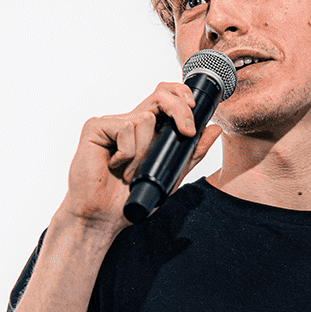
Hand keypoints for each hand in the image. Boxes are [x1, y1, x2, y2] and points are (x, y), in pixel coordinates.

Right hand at [59, 82, 222, 234]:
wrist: (103, 217)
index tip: (194, 108)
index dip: (180, 94)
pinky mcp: (96, 127)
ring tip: (130, 173)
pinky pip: (125, 128)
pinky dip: (127, 153)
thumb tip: (215, 128)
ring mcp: (111, 123)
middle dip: (179, 109)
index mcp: (146, 131)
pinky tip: (114, 166)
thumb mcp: (171, 175)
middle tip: (186, 132)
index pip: (165, 97)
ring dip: (144, 152)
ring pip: (144, 119)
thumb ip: (192, 153)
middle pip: (160, 95)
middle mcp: (129, 122)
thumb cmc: (131, 199)